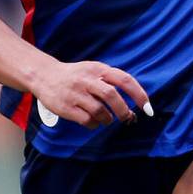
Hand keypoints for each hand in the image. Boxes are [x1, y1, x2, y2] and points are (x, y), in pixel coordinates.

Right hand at [31, 59, 150, 128]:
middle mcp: (88, 79)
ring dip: (108, 119)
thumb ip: (110, 81)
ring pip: (99, 110)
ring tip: (107, 119)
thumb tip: (133, 101)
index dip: (138, 94)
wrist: (45, 75)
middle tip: (127, 118)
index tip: (147, 108)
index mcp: (99, 69)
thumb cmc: (76, 75)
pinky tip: (94, 122)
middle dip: (123, 110)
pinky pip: (86, 120)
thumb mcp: (94, 70)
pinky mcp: (66, 107)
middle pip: (112, 95)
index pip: (124, 79)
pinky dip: (95, 124)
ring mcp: (76, 93)